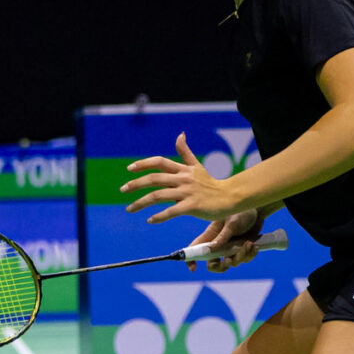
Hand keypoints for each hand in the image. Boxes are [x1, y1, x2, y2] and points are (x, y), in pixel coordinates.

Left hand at [122, 132, 248, 227]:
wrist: (230, 198)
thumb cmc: (211, 183)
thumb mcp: (197, 166)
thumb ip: (185, 152)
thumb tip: (180, 134)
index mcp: (183, 170)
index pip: (160, 162)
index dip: (143, 164)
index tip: (129, 169)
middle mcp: (183, 179)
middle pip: (154, 179)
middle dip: (135, 184)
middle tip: (123, 190)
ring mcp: (187, 192)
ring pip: (158, 196)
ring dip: (140, 203)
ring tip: (129, 209)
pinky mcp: (192, 206)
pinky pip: (171, 211)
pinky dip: (159, 217)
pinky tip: (149, 220)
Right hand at [188, 209, 267, 272]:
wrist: (258, 210)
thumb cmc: (240, 212)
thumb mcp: (231, 223)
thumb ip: (222, 236)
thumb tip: (210, 250)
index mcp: (210, 236)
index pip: (194, 249)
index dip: (190, 260)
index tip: (194, 269)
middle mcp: (218, 245)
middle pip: (213, 264)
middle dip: (221, 266)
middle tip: (228, 261)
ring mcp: (230, 248)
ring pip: (231, 263)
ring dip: (241, 256)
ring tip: (248, 244)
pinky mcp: (242, 249)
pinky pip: (245, 259)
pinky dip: (250, 255)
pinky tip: (254, 245)